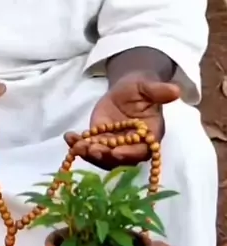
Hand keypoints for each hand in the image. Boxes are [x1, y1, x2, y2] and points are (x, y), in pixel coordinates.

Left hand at [64, 74, 179, 169]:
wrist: (127, 90)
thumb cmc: (141, 88)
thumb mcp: (148, 87)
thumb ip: (159, 91)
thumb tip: (176, 90)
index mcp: (149, 137)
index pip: (141, 151)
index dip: (129, 153)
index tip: (115, 151)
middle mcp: (132, 146)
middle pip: (119, 159)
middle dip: (104, 156)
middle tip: (90, 150)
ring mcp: (115, 145)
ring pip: (103, 156)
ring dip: (89, 153)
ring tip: (76, 144)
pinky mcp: (100, 141)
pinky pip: (90, 147)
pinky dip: (78, 144)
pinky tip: (69, 137)